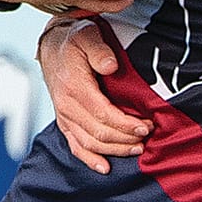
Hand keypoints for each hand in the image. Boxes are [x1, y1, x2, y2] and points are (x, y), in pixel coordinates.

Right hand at [37, 16, 147, 172]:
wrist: (53, 46)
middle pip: (98, 132)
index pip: (102, 113)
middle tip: (147, 137)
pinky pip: (75, 146)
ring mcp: (64, 116)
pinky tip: (105, 167)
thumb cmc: (74, 40)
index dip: (126, 124)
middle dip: (125, 138)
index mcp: (73, 86)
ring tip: (137, 149)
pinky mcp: (64, 122)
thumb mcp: (86, 34)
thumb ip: (98, 49)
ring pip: (89, 143)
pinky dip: (90, 159)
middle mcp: (66, 105)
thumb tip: (111, 65)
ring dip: (114, 150)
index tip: (146, 125)